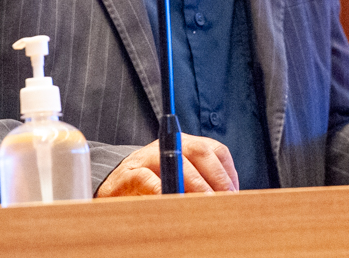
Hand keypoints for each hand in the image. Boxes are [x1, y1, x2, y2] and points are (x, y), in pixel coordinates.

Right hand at [95, 135, 238, 196]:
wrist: (115, 187)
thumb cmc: (154, 186)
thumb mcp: (182, 180)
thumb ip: (202, 184)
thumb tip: (229, 201)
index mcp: (186, 144)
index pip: (214, 150)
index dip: (227, 172)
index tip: (233, 194)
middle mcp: (168, 145)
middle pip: (198, 152)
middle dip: (214, 178)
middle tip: (222, 201)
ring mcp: (148, 157)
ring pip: (176, 163)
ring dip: (193, 185)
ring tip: (203, 205)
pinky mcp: (129, 174)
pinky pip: (148, 179)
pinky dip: (162, 191)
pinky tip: (173, 202)